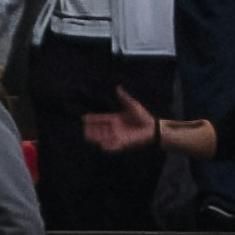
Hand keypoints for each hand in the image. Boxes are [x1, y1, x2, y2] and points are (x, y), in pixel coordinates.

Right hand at [85, 93, 217, 157]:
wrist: (152, 127)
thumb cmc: (142, 116)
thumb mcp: (132, 105)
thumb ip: (124, 97)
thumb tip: (118, 87)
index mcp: (116, 119)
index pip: (102, 119)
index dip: (94, 119)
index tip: (84, 118)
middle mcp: (115, 128)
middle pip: (100, 129)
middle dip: (92, 129)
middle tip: (83, 129)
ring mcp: (118, 136)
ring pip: (104, 137)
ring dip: (96, 137)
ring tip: (87, 137)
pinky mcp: (123, 143)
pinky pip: (113, 146)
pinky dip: (108, 147)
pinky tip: (101, 147)